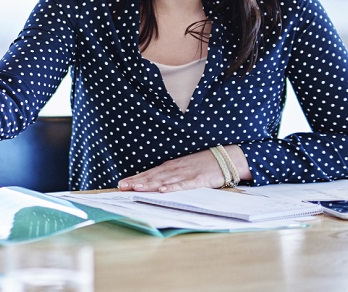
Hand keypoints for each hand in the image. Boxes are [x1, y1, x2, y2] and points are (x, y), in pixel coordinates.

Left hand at [117, 146, 249, 191]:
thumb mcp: (183, 166)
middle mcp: (175, 169)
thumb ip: (170, 173)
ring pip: (164, 180)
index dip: (135, 178)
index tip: (121, 184)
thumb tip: (154, 182)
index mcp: (170, 166)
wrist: (226, 158)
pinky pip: (183, 185)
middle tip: (121, 187)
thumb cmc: (203, 163)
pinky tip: (162, 190)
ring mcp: (185, 174)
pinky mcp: (198, 180)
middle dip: (136, 182)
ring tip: (136, 188)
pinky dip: (172, 187)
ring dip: (149, 184)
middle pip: (152, 177)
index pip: (149, 173)